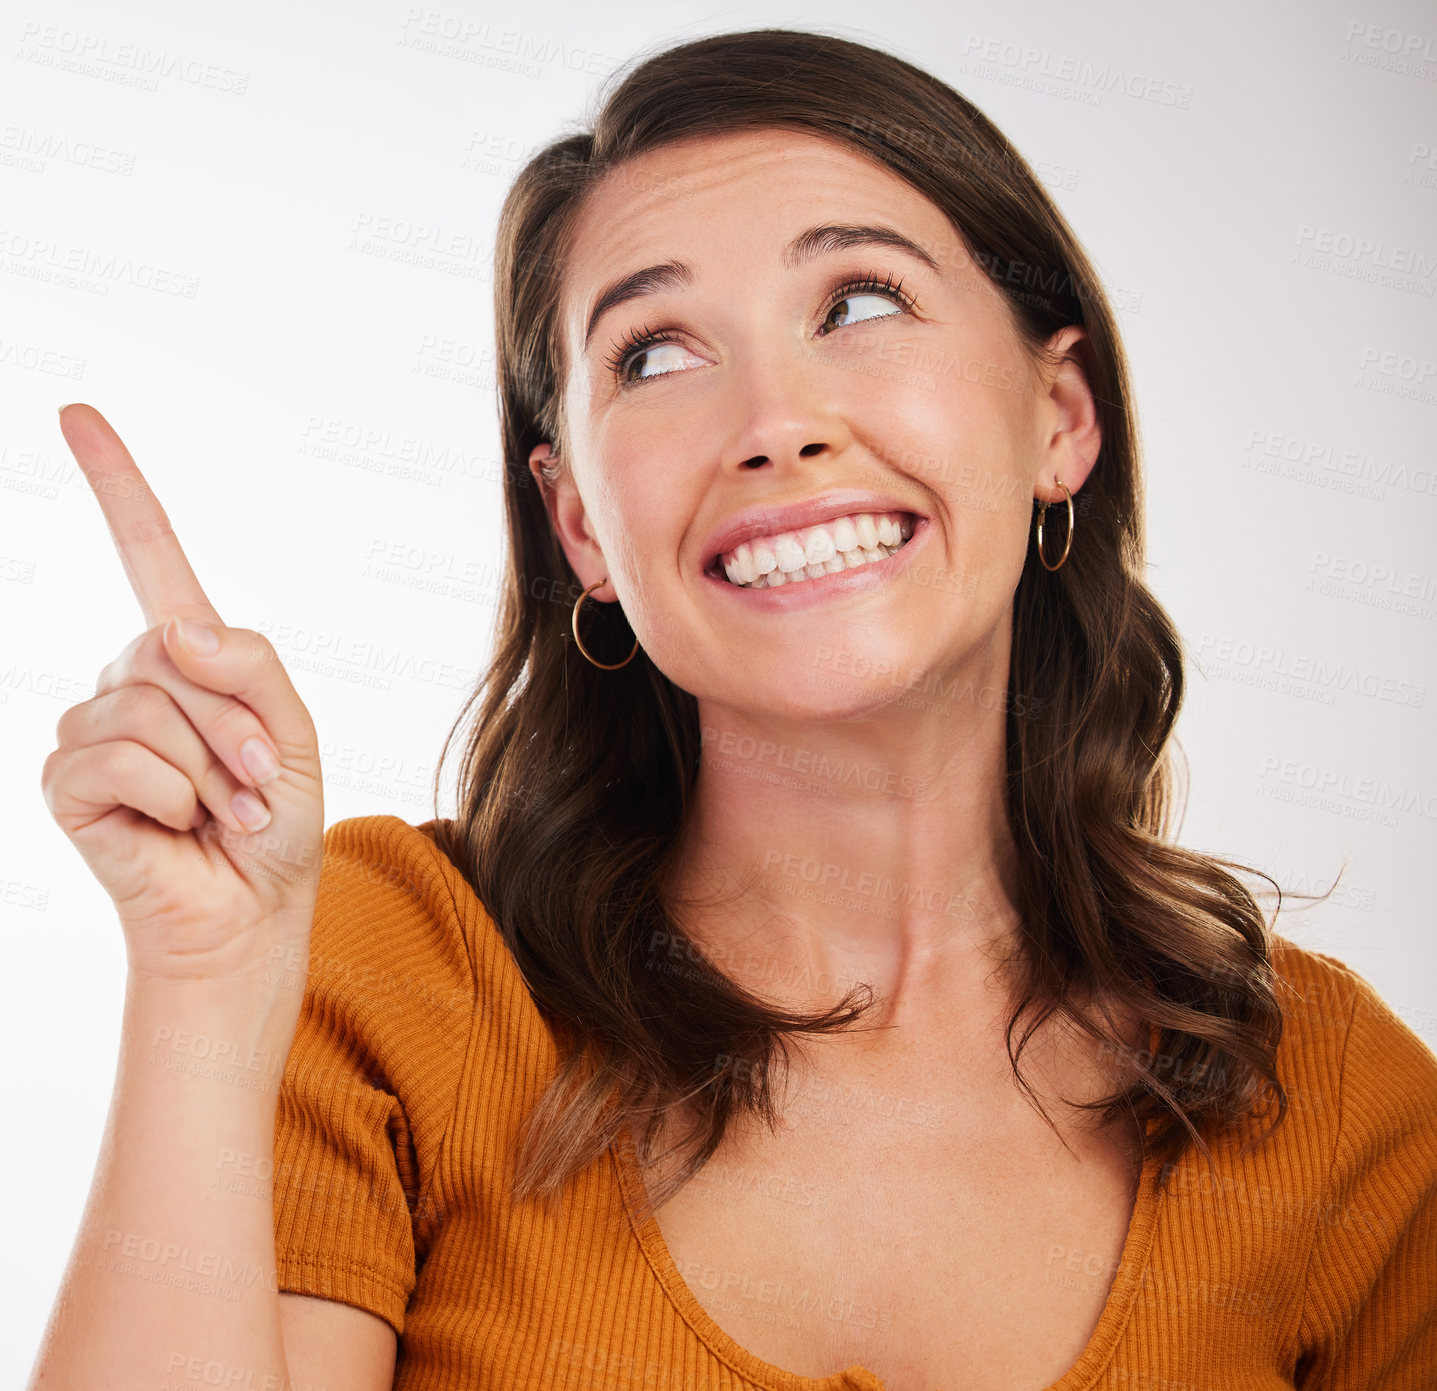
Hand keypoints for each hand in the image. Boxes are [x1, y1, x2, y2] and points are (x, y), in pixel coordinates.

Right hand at [40, 405, 324, 982]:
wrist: (251, 910)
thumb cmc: (276, 823)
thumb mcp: (293, 731)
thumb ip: (250, 666)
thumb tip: (172, 627)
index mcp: (187, 657)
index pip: (146, 556)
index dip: (117, 488)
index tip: (78, 413)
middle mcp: (130, 680)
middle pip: (171, 651)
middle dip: (234, 725)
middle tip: (256, 783)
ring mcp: (91, 728)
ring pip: (146, 705)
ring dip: (209, 769)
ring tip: (222, 811)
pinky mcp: (67, 781)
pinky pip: (117, 758)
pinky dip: (171, 798)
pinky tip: (174, 827)